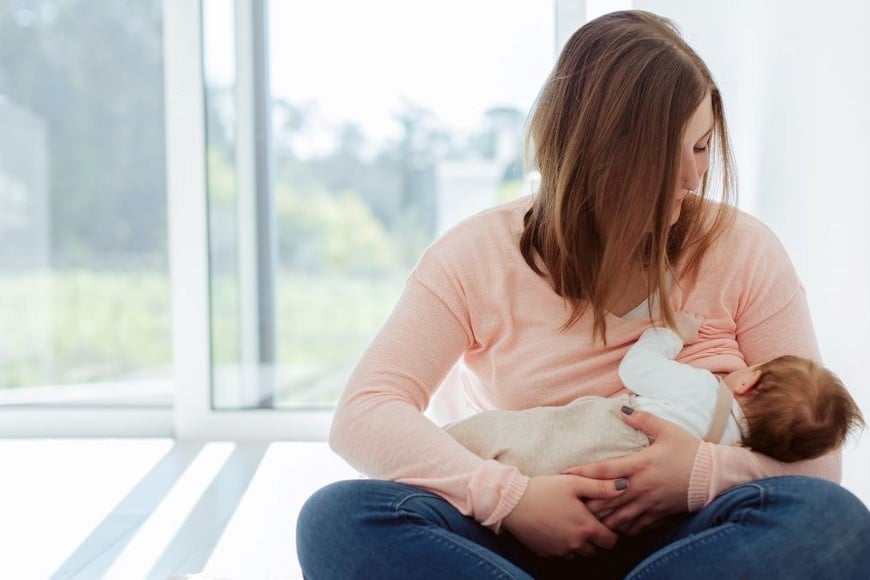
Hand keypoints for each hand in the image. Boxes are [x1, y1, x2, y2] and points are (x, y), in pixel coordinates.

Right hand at [501, 474, 627, 557]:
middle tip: (588, 523)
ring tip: (572, 525)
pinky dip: (563, 545)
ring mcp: (559, 551)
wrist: (511, 502)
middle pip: (596, 552)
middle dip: (596, 540)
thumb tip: (625, 486)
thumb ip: (601, 487)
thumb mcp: (574, 482)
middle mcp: (575, 544)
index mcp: (585, 527)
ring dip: (579, 544)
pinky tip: (556, 529)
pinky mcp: (545, 553)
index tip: (605, 522)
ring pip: (578, 554)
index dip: (611, 533)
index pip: (610, 541)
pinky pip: (561, 554)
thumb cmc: (544, 489)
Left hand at [563, 407, 699, 535]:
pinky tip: (611, 527)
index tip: (565, 473)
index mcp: (640, 464)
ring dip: (601, 517)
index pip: (605, 470)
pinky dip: (621, 528)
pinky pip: (635, 526)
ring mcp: (649, 503)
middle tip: (569, 500)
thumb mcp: (667, 430)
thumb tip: (622, 408)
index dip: (583, 472)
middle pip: (605, 498)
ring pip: (617, 516)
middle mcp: (641, 486)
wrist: (714, 476)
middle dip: (587, 500)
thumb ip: (643, 420)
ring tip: (584, 516)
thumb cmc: (689, 450)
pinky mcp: (658, 515)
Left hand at [672, 311, 702, 344]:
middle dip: (690, 317)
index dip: (698, 320)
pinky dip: (675, 315)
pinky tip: (674, 320)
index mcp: (697, 322)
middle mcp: (690, 316)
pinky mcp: (674, 313)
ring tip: (679, 322)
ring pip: (684, 312)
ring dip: (682, 316)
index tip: (695, 323)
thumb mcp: (695, 338)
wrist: (673, 337)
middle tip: (686, 323)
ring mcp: (682, 314)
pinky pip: (676, 312)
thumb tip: (696, 330)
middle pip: (692, 314)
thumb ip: (697, 332)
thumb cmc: (685, 339)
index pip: (700, 317)